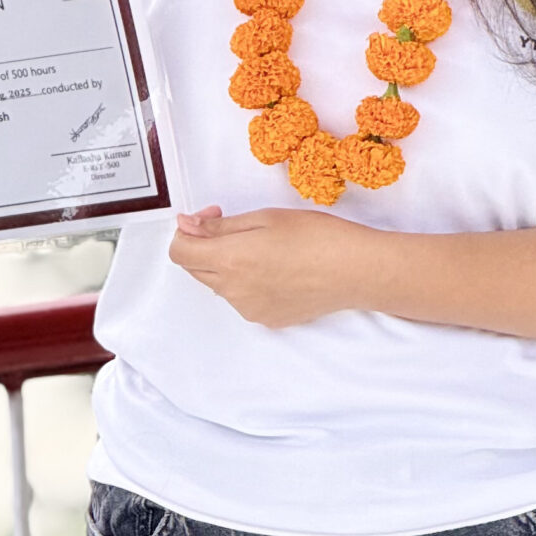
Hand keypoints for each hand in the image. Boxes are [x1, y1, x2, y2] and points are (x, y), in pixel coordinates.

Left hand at [167, 205, 380, 328]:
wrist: (356, 271)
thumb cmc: (316, 236)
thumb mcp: (264, 218)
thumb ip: (219, 226)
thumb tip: (186, 226)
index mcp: (229, 260)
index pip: (179, 252)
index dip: (188, 230)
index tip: (211, 216)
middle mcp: (234, 291)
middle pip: (196, 268)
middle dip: (205, 245)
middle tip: (238, 226)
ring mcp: (250, 309)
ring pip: (220, 284)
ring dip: (227, 264)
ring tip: (265, 248)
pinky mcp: (267, 319)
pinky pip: (243, 299)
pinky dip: (248, 282)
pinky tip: (278, 268)